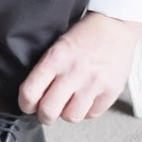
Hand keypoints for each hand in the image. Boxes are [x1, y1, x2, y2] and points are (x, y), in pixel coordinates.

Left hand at [19, 12, 141, 123]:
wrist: (116, 24)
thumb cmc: (85, 34)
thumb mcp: (57, 46)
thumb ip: (45, 70)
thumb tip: (34, 95)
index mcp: (55, 59)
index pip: (29, 92)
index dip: (26, 104)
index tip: (28, 105)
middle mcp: (74, 72)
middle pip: (49, 111)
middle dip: (45, 115)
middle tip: (47, 111)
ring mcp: (94, 83)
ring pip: (71, 117)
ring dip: (68, 113)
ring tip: (70, 103)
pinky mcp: (111, 91)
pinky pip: (92, 114)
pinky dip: (87, 110)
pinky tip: (87, 99)